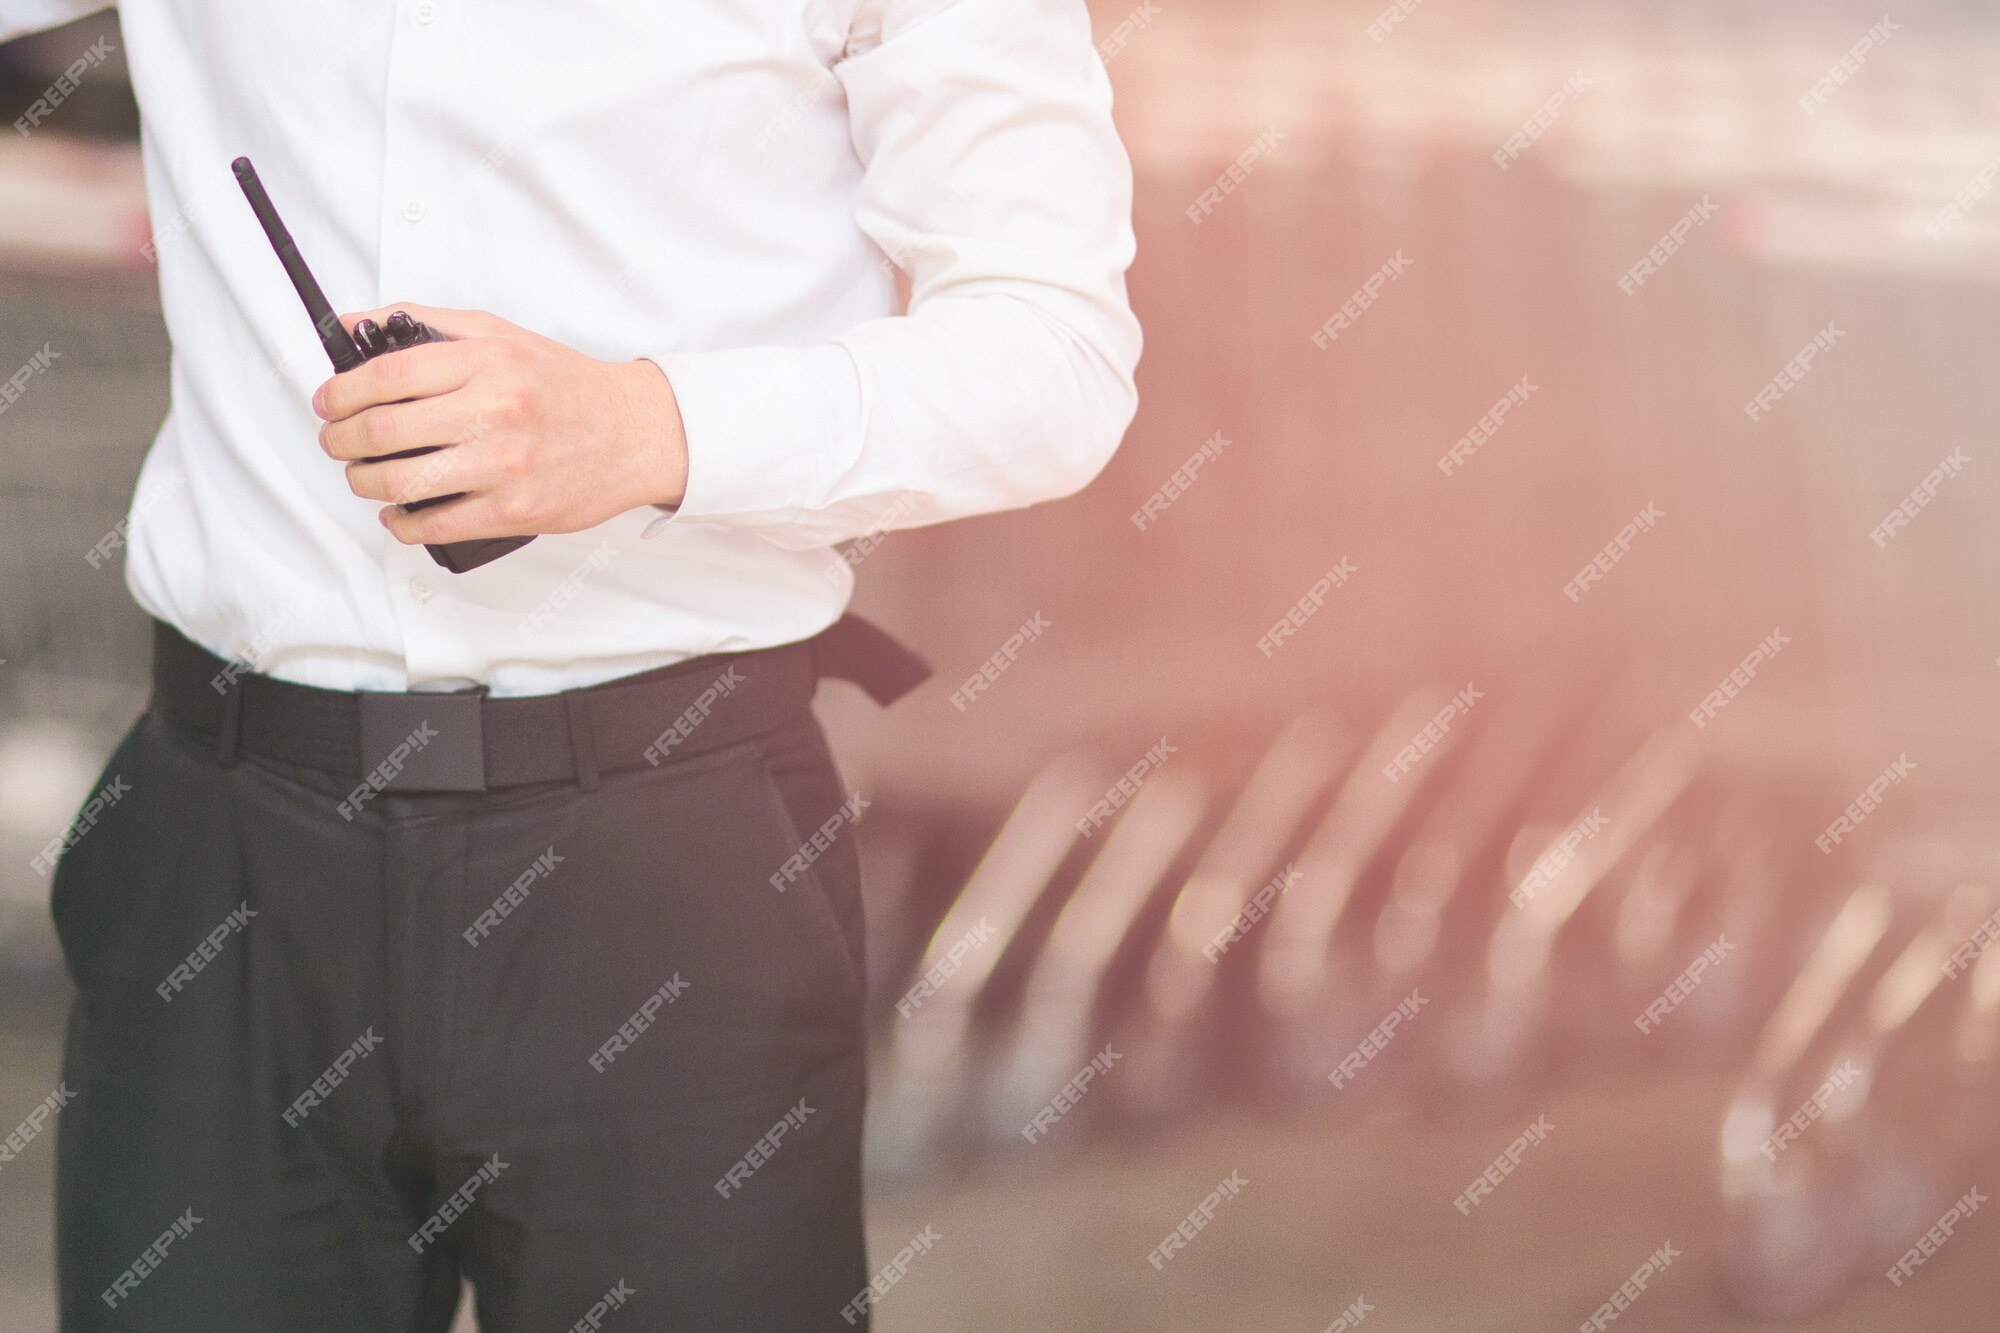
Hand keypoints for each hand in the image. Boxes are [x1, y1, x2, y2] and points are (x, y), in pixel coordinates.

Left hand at [312, 304, 688, 544]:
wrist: (633, 432)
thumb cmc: (565, 385)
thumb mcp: (501, 334)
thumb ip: (430, 323)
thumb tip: (359, 325)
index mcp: (487, 362)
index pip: (387, 375)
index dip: (342, 392)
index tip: (329, 402)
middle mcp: (495, 412)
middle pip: (383, 432)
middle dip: (341, 440)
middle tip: (337, 441)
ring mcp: (504, 466)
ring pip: (401, 483)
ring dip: (364, 482)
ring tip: (363, 475)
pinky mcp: (515, 510)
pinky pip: (435, 525)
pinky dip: (402, 523)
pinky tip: (399, 513)